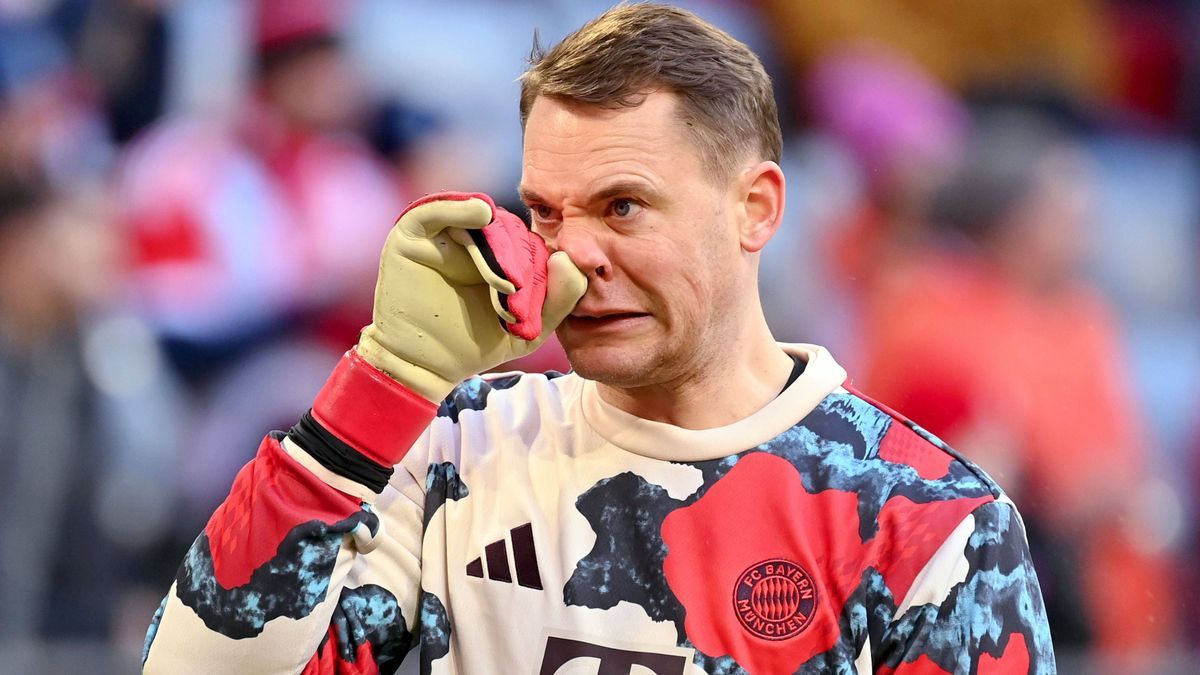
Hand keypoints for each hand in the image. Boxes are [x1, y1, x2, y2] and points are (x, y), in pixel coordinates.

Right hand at [357, 192, 585, 401]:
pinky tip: (481, 213)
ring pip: (480, 221)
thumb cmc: (478, 345)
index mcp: (499, 252)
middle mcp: (470, 237)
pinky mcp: (411, 234)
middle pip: (506, 229)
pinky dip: (458, 207)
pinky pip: (435, 210)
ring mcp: (441, 233)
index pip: (527, 242)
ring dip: (499, 250)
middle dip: (519, 263)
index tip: (532, 310)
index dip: (538, 268)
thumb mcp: (532, 326)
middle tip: (518, 298)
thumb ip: (561, 297)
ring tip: (507, 285)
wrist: (429, 366)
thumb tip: (569, 258)